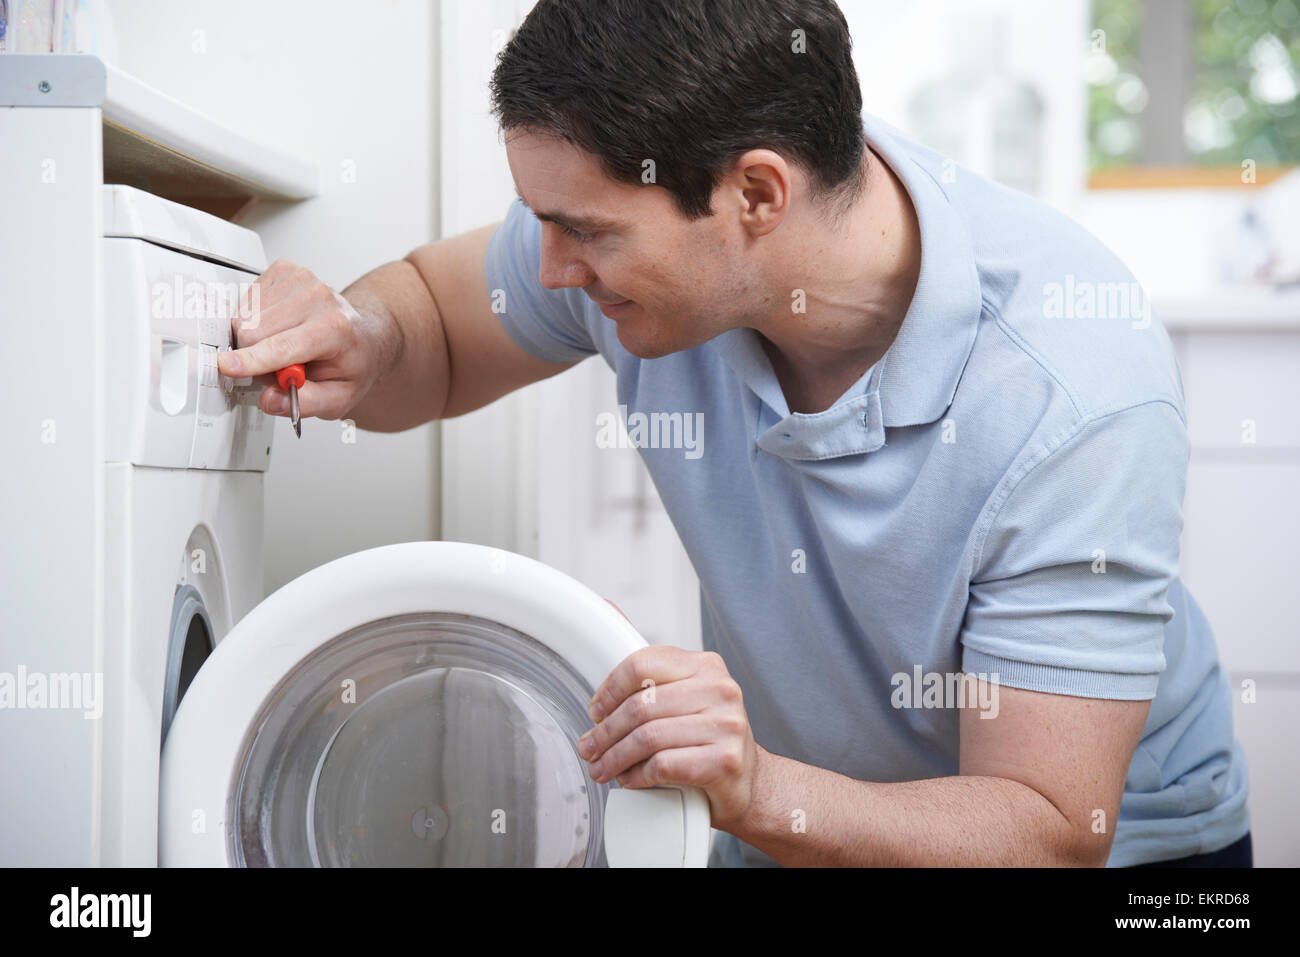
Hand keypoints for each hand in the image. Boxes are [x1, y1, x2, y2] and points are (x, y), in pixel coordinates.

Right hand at [216, 259, 397, 420]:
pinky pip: (245, 302)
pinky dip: (255, 320)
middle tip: (283, 365)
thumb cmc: (350, 362)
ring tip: (284, 344)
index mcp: (335, 329)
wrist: (362, 334)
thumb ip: (306, 403)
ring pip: (244, 318)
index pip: (283, 346)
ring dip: (255, 339)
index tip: (227, 366)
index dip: (252, 359)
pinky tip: (279, 326)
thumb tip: (270, 400)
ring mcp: (300, 279)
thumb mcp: (340, 397)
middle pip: (253, 333)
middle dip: (255, 357)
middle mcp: (317, 297)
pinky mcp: (283, 269)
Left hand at [578, 645, 759, 831]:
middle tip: (590, 748)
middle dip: (605, 731)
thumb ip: (654, 687)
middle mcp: (720, 690)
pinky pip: (663, 765)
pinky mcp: (724, 761)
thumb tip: (603, 690)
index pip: (643, 664)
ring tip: (603, 767)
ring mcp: (726, 725)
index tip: (596, 711)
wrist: (751, 784)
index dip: (610, 689)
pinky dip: (637, 775)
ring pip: (648, 737)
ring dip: (615, 757)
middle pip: (641, 705)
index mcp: (706, 666)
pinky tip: (630, 778)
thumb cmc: (711, 741)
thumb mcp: (688, 700)